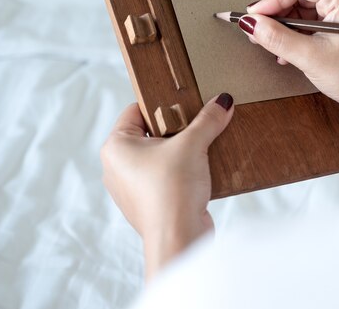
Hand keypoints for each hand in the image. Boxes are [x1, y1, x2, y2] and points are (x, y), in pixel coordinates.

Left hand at [100, 93, 233, 279]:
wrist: (179, 237)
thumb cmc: (172, 191)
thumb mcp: (193, 145)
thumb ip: (207, 120)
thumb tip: (223, 101)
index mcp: (115, 147)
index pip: (136, 111)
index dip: (161, 104)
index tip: (183, 102)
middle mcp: (117, 167)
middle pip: (149, 133)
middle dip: (175, 129)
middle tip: (196, 123)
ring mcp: (131, 188)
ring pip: (158, 157)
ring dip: (180, 151)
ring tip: (201, 145)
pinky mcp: (148, 204)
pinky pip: (164, 177)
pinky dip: (181, 172)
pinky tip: (200, 169)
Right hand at [245, 0, 338, 176]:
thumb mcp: (310, 58)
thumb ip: (276, 38)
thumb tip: (251, 23)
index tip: (254, 19)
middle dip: (277, 14)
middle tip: (257, 34)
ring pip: (303, 7)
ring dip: (285, 27)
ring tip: (273, 48)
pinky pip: (312, 20)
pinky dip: (297, 34)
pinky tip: (287, 52)